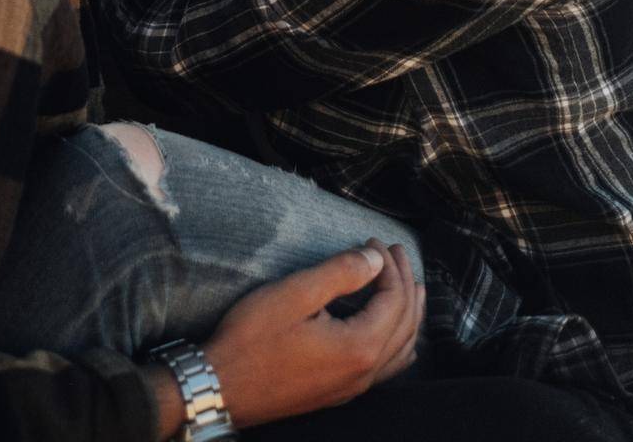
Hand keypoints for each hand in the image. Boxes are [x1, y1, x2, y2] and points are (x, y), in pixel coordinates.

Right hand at [204, 239, 423, 429]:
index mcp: (358, 347)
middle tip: (396, 251)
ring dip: (409, 313)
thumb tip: (375, 259)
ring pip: (401, 349)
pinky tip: (397, 336)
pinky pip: (388, 368)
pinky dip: (400, 343)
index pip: (393, 299)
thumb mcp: (294, 294)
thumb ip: (340, 273)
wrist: (223, 388)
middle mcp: (364, 373)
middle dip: (404, 282)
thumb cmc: (253, 339)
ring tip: (410, 285)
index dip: (389, 265)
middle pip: (404, 323)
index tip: (372, 239)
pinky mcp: (340, 393)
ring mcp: (354, 388)